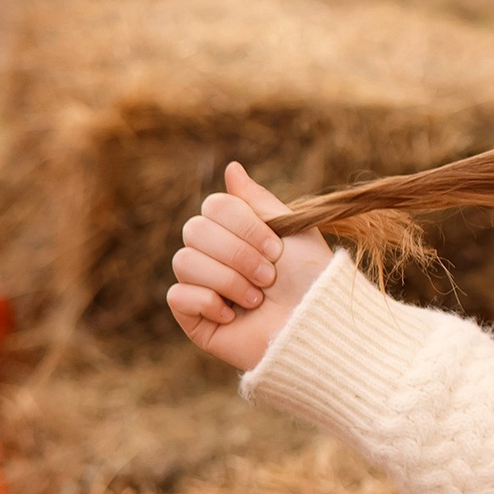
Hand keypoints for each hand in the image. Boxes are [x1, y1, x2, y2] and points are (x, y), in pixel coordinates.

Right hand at [167, 162, 332, 371]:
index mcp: (235, 232)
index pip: (213, 206)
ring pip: (183, 261)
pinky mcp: (194, 318)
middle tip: (270, 277)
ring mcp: (201, 286)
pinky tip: (233, 314)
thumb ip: (257, 200)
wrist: (316, 326)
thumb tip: (232, 167)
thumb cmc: (311, 279)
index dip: (244, 226)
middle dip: (238, 254)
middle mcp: (214, 256)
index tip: (277, 249)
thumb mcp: (290, 229)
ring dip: (229, 280)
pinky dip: (209, 302)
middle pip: (194, 230)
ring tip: (258, 299)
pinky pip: (177, 296)